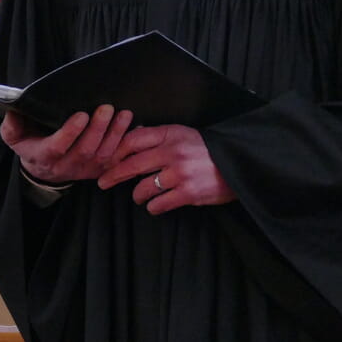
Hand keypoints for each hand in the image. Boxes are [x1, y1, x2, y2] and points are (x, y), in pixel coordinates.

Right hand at [0, 104, 132, 184]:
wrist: (44, 170)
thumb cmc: (30, 145)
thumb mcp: (14, 137)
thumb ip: (12, 126)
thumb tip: (14, 111)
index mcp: (45, 157)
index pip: (58, 147)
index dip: (70, 132)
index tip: (81, 115)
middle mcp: (67, 166)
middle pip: (86, 150)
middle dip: (98, 129)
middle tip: (106, 108)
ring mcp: (86, 170)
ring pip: (104, 155)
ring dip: (116, 134)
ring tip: (124, 114)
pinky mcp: (100, 169)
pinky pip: (117, 160)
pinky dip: (127, 144)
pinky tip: (135, 127)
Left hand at [98, 124, 236, 213]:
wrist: (238, 163)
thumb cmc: (208, 150)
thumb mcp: (184, 134)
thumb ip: (159, 136)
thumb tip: (133, 136)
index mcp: (171, 135)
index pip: (133, 140)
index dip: (116, 150)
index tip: (107, 159)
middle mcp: (173, 152)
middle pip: (132, 164)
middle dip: (113, 175)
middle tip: (103, 182)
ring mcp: (179, 174)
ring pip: (142, 188)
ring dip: (138, 195)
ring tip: (141, 196)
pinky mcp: (187, 193)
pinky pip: (158, 204)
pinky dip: (154, 206)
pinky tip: (156, 204)